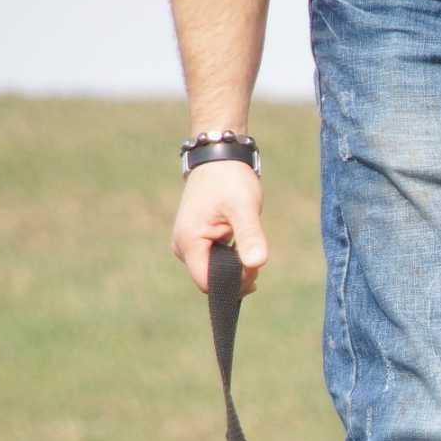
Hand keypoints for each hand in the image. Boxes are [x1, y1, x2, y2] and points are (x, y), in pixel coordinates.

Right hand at [171, 159, 267, 293]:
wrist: (220, 158)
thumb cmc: (230, 179)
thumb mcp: (244, 207)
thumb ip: (249, 235)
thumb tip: (257, 264)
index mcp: (188, 242)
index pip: (208, 283)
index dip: (234, 282)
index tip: (255, 265)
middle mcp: (183, 246)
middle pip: (210, 279)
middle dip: (236, 275)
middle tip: (256, 254)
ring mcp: (188, 243)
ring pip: (213, 271)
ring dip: (235, 267)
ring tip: (250, 245)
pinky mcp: (196, 239)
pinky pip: (213, 260)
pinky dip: (230, 259)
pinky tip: (243, 246)